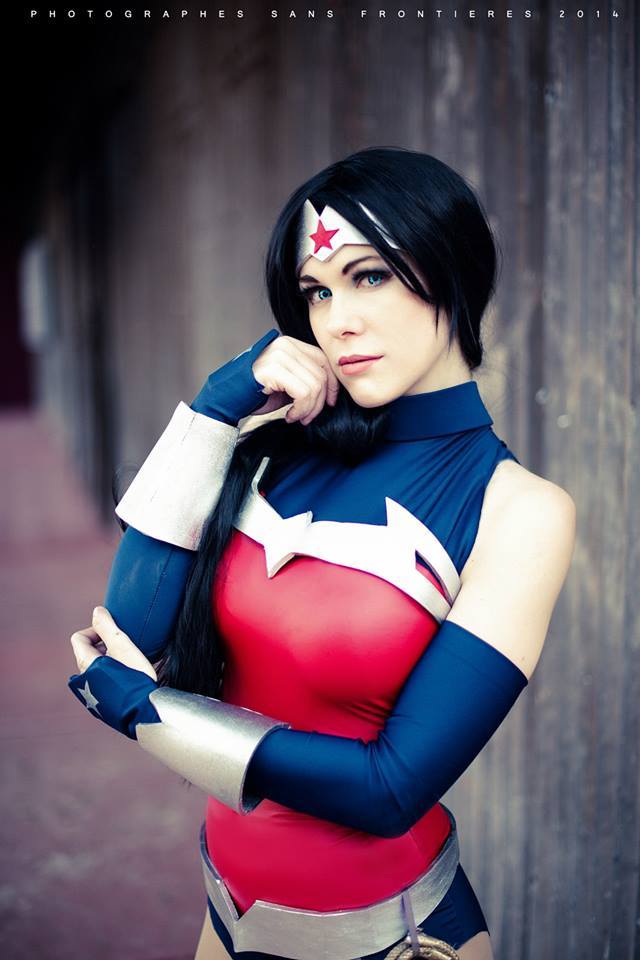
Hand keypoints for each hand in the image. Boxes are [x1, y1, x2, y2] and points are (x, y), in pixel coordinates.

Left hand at [68, 607, 159, 739]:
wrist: (143, 712)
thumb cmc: (134, 676)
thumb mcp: (122, 645)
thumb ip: (107, 626)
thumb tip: (97, 611)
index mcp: (85, 664)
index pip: (79, 638)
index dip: (96, 630)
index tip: (114, 634)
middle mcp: (82, 681)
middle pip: (89, 654)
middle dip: (105, 647)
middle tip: (126, 648)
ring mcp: (91, 697)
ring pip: (96, 670)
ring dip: (110, 663)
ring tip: (130, 664)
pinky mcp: (102, 708)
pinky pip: (103, 685)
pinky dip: (113, 678)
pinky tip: (130, 681)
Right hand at [251, 336, 339, 425]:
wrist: (226, 400)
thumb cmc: (255, 395)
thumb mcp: (286, 384)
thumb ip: (305, 379)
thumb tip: (330, 392)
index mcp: (289, 345)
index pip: (323, 360)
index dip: (332, 384)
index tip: (330, 403)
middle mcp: (285, 345)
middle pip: (321, 374)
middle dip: (320, 402)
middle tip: (307, 417)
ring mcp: (278, 356)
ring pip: (314, 385)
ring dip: (309, 409)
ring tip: (297, 417)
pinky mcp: (273, 369)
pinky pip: (303, 393)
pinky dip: (301, 410)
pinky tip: (289, 416)